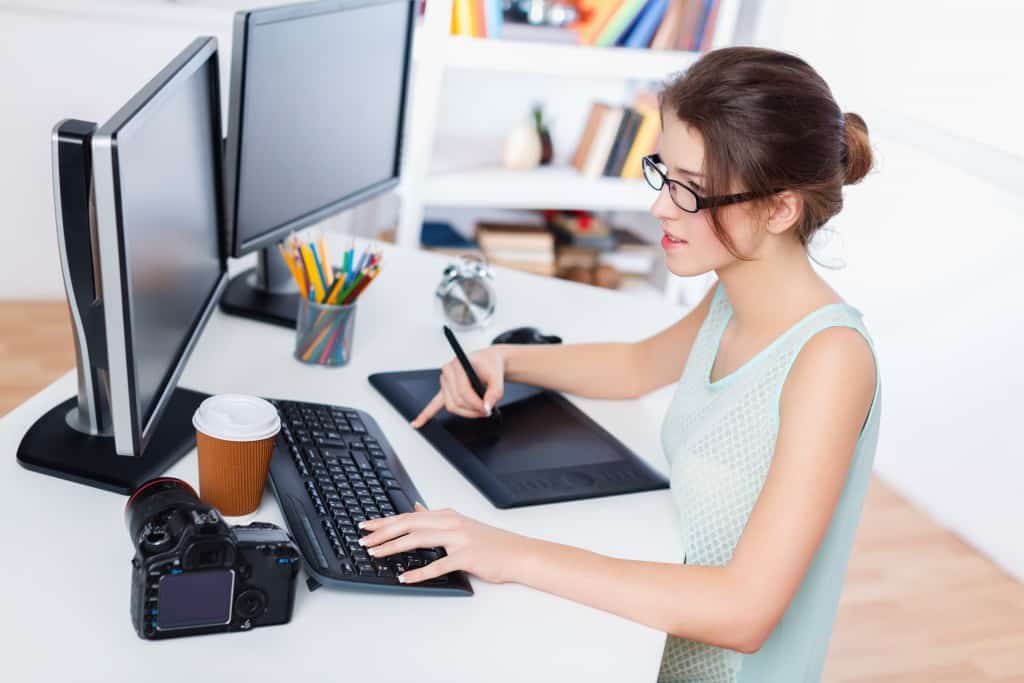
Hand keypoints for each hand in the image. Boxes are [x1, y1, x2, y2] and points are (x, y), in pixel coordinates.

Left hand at [359, 503, 529, 584]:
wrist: (517, 553)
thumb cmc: (490, 543)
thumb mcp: (460, 524)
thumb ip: (436, 517)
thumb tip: (416, 507)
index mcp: (446, 515)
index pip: (409, 515)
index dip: (385, 520)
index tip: (365, 525)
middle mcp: (450, 523)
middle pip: (409, 523)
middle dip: (383, 531)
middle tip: (363, 539)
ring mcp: (459, 539)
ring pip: (419, 539)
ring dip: (394, 547)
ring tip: (376, 554)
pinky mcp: (467, 556)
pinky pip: (439, 565)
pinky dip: (420, 572)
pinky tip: (405, 577)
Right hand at [410, 346, 506, 426]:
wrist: (487, 361)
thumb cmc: (490, 365)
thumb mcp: (497, 376)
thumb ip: (495, 392)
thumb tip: (487, 406)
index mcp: (458, 365)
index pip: (463, 391)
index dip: (476, 404)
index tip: (488, 410)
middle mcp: (447, 373)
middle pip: (457, 401)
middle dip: (473, 410)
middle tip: (487, 412)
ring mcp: (444, 382)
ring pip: (451, 406)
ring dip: (466, 413)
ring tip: (479, 412)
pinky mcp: (444, 391)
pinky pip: (433, 404)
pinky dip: (426, 414)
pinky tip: (417, 423)